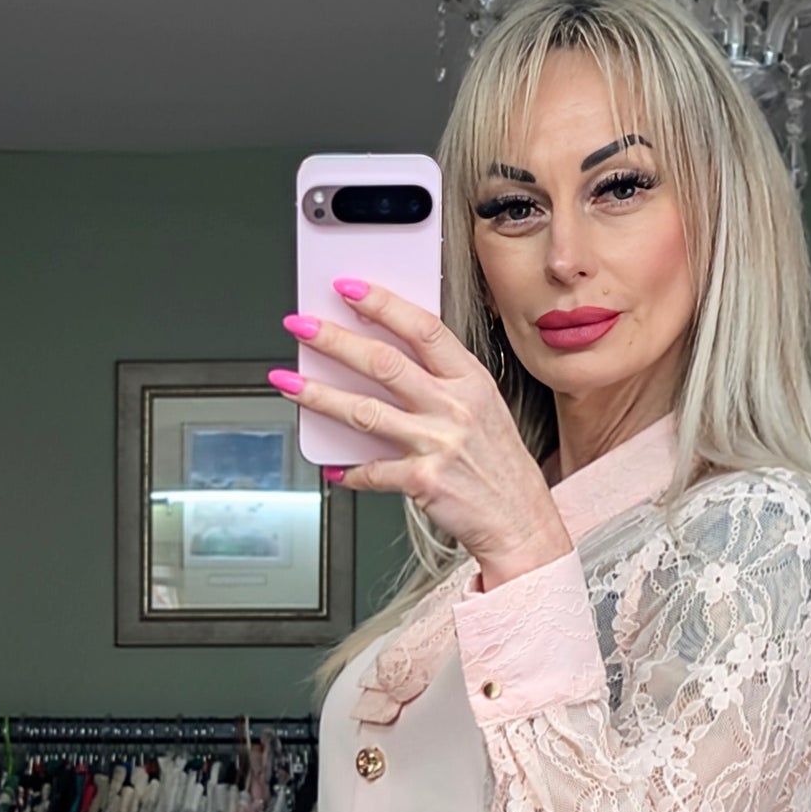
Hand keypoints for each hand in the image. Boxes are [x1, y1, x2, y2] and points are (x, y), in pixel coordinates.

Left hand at [271, 282, 569, 590]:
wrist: (521, 522)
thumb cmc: (500, 468)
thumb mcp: (484, 410)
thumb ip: (443, 382)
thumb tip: (391, 360)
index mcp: (471, 380)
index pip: (421, 328)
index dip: (382, 303)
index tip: (349, 288)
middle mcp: (454, 407)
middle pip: (383, 362)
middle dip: (333, 340)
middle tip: (301, 326)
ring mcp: (438, 444)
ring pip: (365, 411)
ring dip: (319, 396)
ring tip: (288, 384)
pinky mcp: (424, 481)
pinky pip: (374, 472)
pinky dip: (350, 472)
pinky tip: (333, 468)